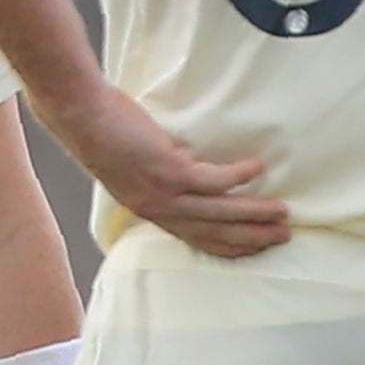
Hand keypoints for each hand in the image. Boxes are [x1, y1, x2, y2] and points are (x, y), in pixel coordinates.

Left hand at [37, 83, 288, 258]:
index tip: (258, 248)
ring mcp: (164, 193)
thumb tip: (193, 164)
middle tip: (284, 235)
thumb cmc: (106, 133)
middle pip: (215, 233)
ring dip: (253, 214)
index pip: (199, 239)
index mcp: (152, 211)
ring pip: (219, 212)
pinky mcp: (169, 171)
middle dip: (252, 237)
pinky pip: (214, 180)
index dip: (231, 246)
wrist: (81, 116)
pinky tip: (258, 168)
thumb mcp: (136, 166)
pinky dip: (239, 176)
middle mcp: (159, 210)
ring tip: (282, 210)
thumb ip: (164, 173)